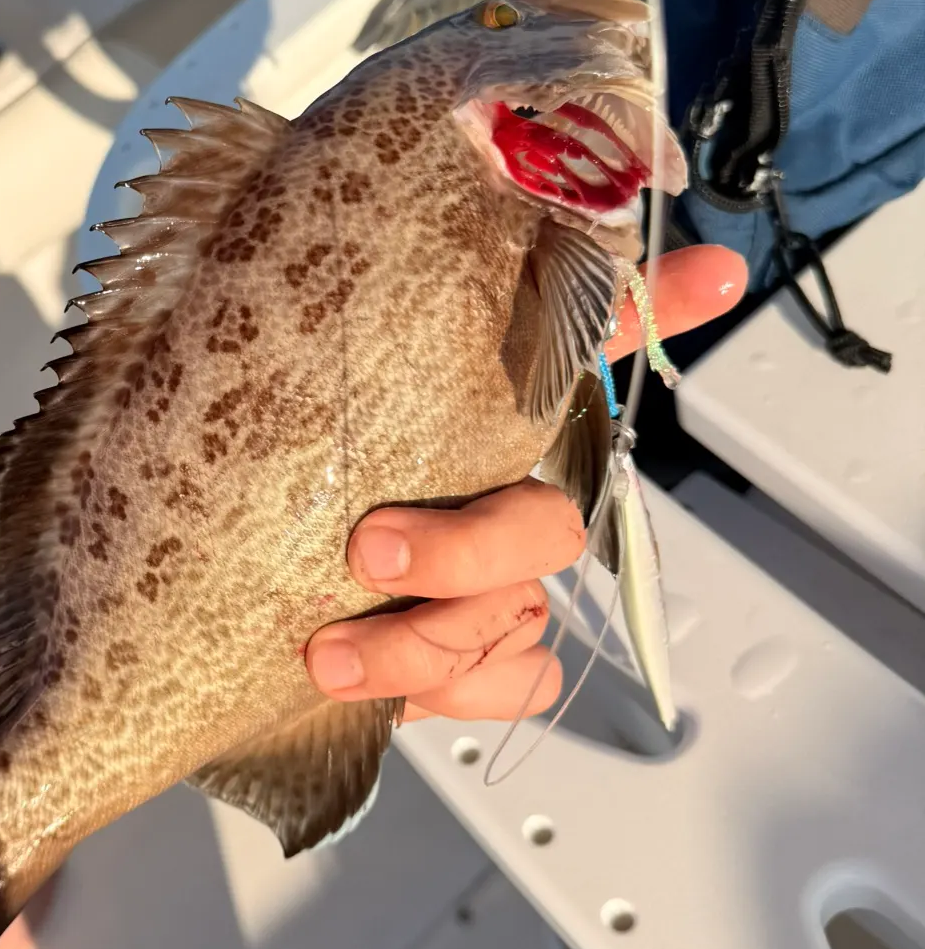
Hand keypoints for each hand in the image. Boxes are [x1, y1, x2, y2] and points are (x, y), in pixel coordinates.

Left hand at [305, 245, 746, 721]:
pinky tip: (387, 686)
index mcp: (465, 433)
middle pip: (548, 523)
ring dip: (423, 643)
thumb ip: (302, 368)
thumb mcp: (274, 432)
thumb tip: (261, 256)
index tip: (714, 273)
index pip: (572, 352)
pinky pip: (523, 680)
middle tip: (369, 552)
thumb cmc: (271, 517)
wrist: (234, 635)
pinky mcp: (488, 664)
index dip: (653, 308)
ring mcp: (502, 585)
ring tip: (332, 653)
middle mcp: (500, 500)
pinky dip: (455, 692)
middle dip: (461, 551)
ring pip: (524, 613)